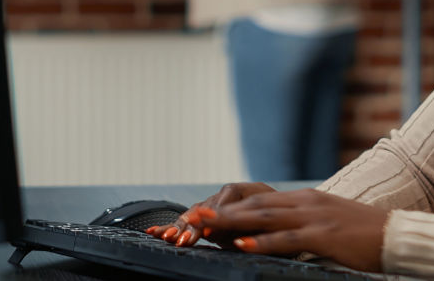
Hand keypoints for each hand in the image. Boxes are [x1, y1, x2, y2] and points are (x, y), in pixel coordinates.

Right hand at [145, 182, 275, 248]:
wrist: (280, 218)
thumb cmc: (279, 222)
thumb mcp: (275, 226)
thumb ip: (258, 232)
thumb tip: (242, 241)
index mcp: (247, 191)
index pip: (228, 198)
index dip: (217, 215)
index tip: (209, 230)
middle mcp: (227, 195)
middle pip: (207, 207)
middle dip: (193, 224)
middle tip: (184, 238)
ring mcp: (214, 205)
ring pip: (194, 214)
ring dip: (180, 227)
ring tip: (167, 238)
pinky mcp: (206, 218)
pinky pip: (187, 221)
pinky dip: (171, 227)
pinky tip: (153, 231)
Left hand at [196, 189, 388, 271]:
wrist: (394, 234)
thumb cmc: (362, 235)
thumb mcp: (326, 224)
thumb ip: (300, 226)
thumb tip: (273, 236)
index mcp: (304, 199)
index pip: (258, 201)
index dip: (230, 208)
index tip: (204, 213)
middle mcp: (305, 203)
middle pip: (254, 206)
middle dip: (221, 212)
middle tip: (192, 216)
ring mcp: (314, 217)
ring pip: (264, 218)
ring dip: (232, 223)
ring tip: (205, 226)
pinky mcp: (324, 235)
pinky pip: (286, 239)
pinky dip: (262, 241)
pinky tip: (243, 244)